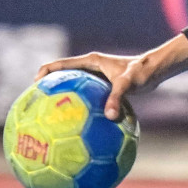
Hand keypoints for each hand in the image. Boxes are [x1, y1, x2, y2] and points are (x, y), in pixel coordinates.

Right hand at [37, 35, 187, 119]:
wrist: (155, 71)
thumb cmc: (142, 73)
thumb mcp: (128, 84)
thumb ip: (117, 98)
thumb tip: (110, 117)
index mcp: (90, 62)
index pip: (60, 65)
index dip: (44, 74)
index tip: (33, 88)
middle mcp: (90, 68)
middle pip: (62, 76)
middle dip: (47, 88)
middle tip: (36, 106)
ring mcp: (95, 78)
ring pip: (72, 88)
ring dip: (61, 99)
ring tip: (50, 118)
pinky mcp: (102, 87)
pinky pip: (84, 98)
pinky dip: (78, 107)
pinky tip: (75, 125)